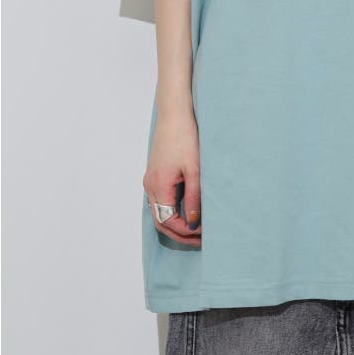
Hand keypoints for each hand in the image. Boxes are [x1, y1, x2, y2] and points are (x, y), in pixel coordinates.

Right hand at [143, 109, 201, 246]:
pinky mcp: (154, 175)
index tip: (204, 235)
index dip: (185, 232)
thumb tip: (195, 223)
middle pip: (161, 221)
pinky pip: (160, 201)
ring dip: (176, 223)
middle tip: (202, 239)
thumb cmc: (186, 138)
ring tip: (197, 228)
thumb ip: (194, 197)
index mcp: (158, 186)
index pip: (168, 222)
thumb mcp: (195, 169)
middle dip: (180, 233)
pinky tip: (188, 210)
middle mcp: (150, 186)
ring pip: (159, 212)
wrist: (174, 115)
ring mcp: (150, 180)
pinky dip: (172, 211)